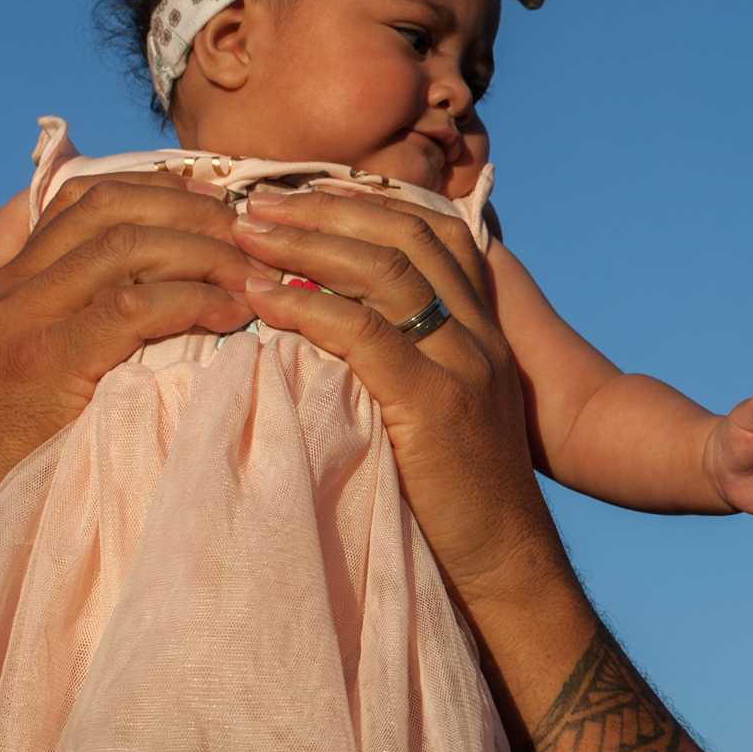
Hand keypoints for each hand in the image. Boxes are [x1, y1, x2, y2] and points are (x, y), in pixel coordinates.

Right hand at [0, 179, 249, 528]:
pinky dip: (193, 300)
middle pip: (112, 209)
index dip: (161, 191)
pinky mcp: (46, 361)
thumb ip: (85, 322)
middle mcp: (14, 285)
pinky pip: (132, 307)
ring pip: (126, 247)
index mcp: (13, 278)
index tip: (218, 208)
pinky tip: (230, 315)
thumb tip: (175, 295)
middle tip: (251, 238)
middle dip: (193, 213)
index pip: (86, 198)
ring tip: (252, 278)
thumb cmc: (14, 446)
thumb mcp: (43, 366)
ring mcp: (24, 318)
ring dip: (203, 254)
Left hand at [225, 189, 572, 609]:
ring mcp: (464, 364)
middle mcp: (480, 333)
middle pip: (407, 234)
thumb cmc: (459, 492)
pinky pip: (367, 335)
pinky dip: (309, 308)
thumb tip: (332, 324)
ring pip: (387, 270)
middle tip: (255, 204)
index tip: (301, 192)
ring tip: (246, 236)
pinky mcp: (437, 405)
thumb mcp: (443, 406)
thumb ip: (407, 357)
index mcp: (484, 326)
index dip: (366, 201)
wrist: (506, 559)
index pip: (434, 229)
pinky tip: (264, 299)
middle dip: (326, 210)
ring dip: (307, 244)